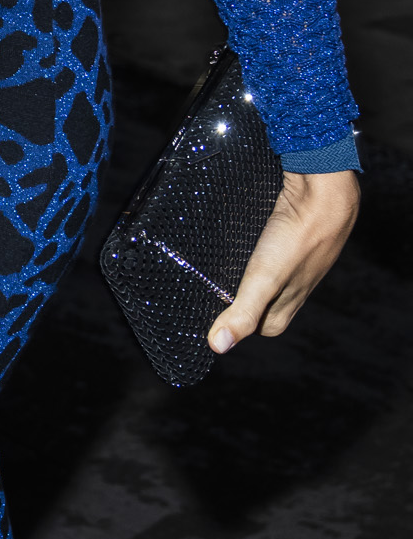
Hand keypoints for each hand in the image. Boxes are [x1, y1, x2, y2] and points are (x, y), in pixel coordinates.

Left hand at [208, 169, 358, 353]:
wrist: (325, 193)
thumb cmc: (298, 238)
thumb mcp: (264, 279)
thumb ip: (243, 312)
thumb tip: (218, 346)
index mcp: (287, 307)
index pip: (257, 326)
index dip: (235, 320)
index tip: (212, 308)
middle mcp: (293, 288)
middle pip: (258, 302)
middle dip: (236, 297)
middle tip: (212, 284)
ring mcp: (293, 262)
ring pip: (264, 275)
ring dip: (244, 271)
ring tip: (224, 263)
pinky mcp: (291, 238)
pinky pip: (268, 251)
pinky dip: (254, 248)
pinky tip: (244, 239)